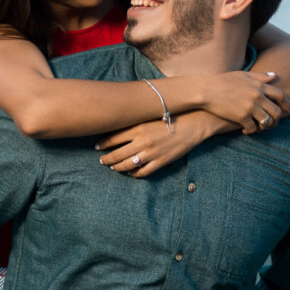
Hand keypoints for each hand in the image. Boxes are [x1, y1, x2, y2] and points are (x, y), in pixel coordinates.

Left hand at [96, 113, 211, 177]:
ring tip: (113, 167)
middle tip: (101, 160)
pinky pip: (143, 172)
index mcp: (138, 128)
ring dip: (117, 167)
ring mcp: (151, 153)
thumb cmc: (170, 116)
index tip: (97, 146)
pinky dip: (134, 174)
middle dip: (106, 159)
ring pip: (127, 165)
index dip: (102, 144)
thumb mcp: (149, 116)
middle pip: (116, 154)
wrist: (192, 123)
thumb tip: (119, 122)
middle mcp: (142, 141)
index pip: (113, 138)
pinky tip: (131, 173)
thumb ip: (135, 121)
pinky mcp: (161, 162)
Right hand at [200, 71, 289, 133]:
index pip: (280, 95)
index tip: (289, 109)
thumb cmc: (223, 81)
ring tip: (259, 128)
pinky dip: (251, 131)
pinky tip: (245, 130)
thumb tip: (274, 75)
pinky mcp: (241, 116)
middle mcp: (257, 96)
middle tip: (272, 123)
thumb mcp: (243, 75)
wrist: (206, 89)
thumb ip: (260, 76)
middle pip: (276, 111)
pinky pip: (253, 128)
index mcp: (259, 85)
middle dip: (277, 119)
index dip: (287, 103)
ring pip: (267, 121)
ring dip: (265, 127)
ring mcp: (250, 107)